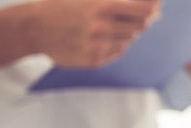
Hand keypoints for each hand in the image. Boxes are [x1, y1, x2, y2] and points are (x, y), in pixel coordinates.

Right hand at [28, 0, 158, 66]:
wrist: (33, 28)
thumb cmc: (63, 6)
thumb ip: (118, 0)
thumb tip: (153, 6)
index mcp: (103, 6)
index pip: (145, 10)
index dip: (154, 7)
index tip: (156, 6)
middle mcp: (102, 27)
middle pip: (141, 26)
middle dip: (139, 20)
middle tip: (125, 16)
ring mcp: (98, 46)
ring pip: (129, 39)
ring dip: (123, 32)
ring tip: (101, 26)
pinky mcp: (94, 60)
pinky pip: (117, 51)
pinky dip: (113, 44)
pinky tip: (95, 38)